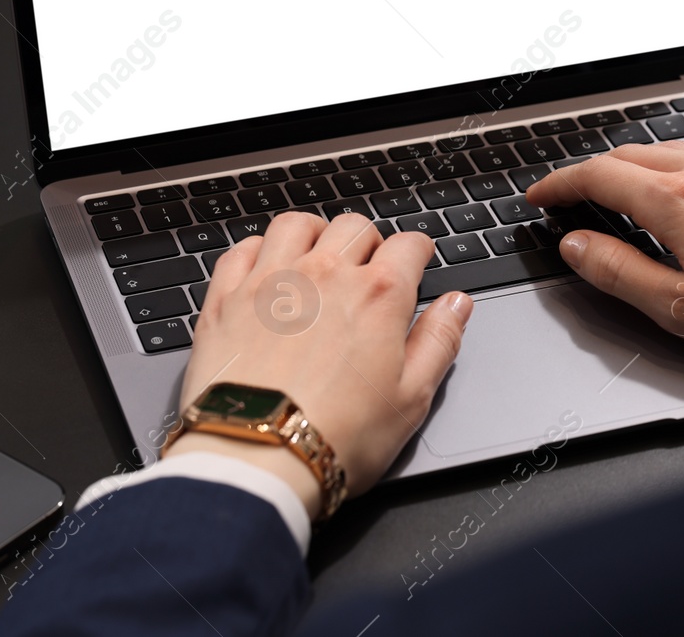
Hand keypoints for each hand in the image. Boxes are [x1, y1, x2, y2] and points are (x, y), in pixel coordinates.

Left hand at [167, 212, 472, 515]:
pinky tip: (265, 267)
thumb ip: (439, 342)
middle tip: (369, 266)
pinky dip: (258, 249)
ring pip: (295, 225)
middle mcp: (324, 275)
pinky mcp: (226, 298)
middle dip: (369, 242)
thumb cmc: (336, 437)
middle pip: (354, 228)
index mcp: (377, 296)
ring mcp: (270, 281)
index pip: (408, 246)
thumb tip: (458, 305)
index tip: (416, 260)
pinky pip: (242, 249)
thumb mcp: (411, 399)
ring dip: (314, 234)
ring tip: (318, 255)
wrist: (256, 458)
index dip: (418, 252)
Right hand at [524, 144, 683, 375]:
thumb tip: (576, 246)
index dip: (559, 185)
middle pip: (630, 155)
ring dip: (631, 168)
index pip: (599, 176)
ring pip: (669, 152)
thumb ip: (620, 274)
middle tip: (567, 200)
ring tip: (613, 197)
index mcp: (681, 202)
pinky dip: (671, 169)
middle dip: (590, 173)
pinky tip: (676, 196)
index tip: (539, 198)